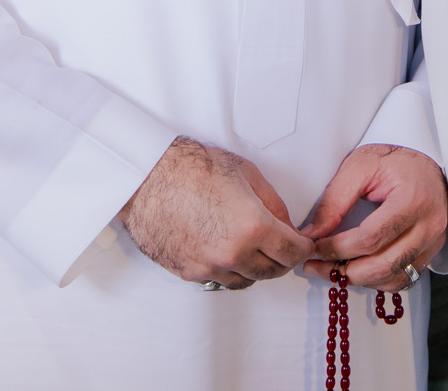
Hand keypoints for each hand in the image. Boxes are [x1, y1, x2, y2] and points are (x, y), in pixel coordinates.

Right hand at [120, 136, 313, 289]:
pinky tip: (224, 250)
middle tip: (282, 247)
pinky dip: (227, 269)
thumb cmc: (190, 168)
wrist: (144, 176)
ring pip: (245, 281)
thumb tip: (286, 224)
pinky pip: (218, 279)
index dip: (302, 249)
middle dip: (282, 260)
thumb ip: (273, 203)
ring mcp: (208, 266)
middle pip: (272, 272)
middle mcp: (232, 253)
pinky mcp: (188, 272)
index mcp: (252, 226)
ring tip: (251, 248)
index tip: (302, 245)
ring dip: (254, 267)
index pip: (292, 254)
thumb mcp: (245, 173)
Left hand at [301, 144, 447, 290]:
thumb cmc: (396, 162)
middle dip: (344, 271)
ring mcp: (433, 242)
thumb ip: (336, 198)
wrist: (426, 166)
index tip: (315, 247)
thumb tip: (314, 232)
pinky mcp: (431, 252)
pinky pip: (403, 279)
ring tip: (333, 269)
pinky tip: (357, 270)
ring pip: (393, 278)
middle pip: (383, 265)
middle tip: (317, 266)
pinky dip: (377, 280)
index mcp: (411, 200)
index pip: (370, 238)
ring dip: (359, 280)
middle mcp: (428, 225)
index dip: (338, 248)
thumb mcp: (361, 165)